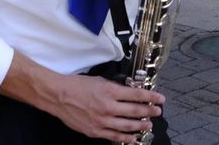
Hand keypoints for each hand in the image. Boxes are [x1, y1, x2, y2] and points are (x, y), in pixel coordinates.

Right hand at [46, 74, 163, 142]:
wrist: (58, 96)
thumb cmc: (77, 85)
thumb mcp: (99, 80)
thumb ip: (115, 88)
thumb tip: (129, 93)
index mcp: (110, 91)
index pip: (137, 95)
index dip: (151, 97)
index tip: (160, 99)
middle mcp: (108, 106)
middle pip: (135, 111)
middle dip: (149, 111)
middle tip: (157, 112)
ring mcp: (102, 120)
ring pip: (127, 126)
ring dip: (140, 125)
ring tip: (148, 124)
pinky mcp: (95, 131)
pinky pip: (114, 136)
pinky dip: (126, 138)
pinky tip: (133, 137)